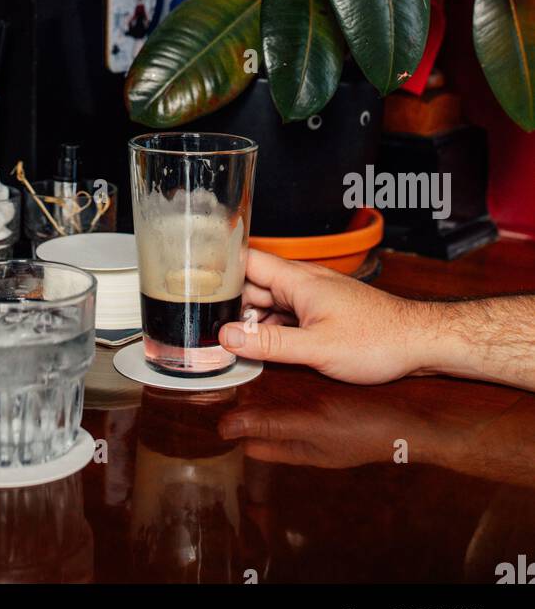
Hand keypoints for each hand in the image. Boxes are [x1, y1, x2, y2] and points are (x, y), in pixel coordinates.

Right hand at [219, 247, 428, 384]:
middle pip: (253, 284)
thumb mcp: (316, 348)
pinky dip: (270, 327)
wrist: (419, 342)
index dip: (219, 265)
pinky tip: (261, 346)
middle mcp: (303, 282)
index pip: (247, 260)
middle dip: (229, 302)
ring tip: (225, 339)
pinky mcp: (323, 313)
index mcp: (298, 279)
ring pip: (269, 302)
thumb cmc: (377, 339)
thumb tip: (227, 336)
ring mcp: (314, 297)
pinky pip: (286, 315)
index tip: (190, 276)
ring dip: (250, 318)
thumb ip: (269, 343)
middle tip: (201, 323)